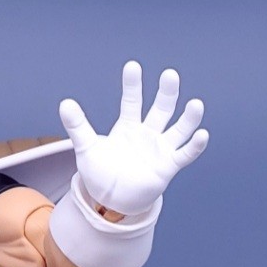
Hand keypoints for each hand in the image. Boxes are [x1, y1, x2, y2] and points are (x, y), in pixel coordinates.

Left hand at [58, 62, 208, 216]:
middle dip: (166, 93)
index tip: (132, 66)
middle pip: (160, 109)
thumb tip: (64, 103)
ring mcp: (159, 149)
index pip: (132, 100)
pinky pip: (184, 155)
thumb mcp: (86, 147)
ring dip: (188, 118)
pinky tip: (202, 135)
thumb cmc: (100, 171)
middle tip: (170, 74)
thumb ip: (77, 126)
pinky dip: (194, 146)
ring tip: (196, 104)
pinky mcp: (167, 167)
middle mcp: (147, 134)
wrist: (110, 200)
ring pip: (178, 129)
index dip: (132, 84)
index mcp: (128, 126)